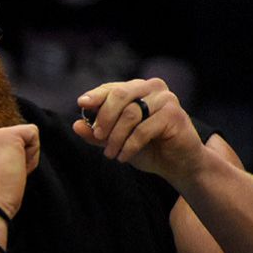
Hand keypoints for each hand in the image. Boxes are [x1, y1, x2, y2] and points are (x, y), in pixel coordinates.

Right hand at [0, 124, 38, 218]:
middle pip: (10, 140)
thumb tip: (6, 157)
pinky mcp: (8, 135)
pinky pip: (33, 133)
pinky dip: (33, 154)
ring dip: (23, 158)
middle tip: (2, 177)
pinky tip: (19, 169)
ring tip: (8, 174)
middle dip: (12, 158)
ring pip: (22, 138)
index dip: (2, 163)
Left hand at [73, 78, 206, 184]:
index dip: (96, 95)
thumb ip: (96, 133)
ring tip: (110, 154)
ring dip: (115, 137)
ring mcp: (165, 99)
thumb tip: (75, 125)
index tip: (82, 104)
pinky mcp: (174, 114)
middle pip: (120, 94)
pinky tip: (123, 157)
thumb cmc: (147, 148)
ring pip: (130, 114)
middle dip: (104, 117)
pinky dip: (129, 145)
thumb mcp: (116, 140)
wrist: (177, 164)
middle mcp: (153, 88)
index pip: (112, 88)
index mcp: (138, 88)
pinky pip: (143, 129)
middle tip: (97, 136)